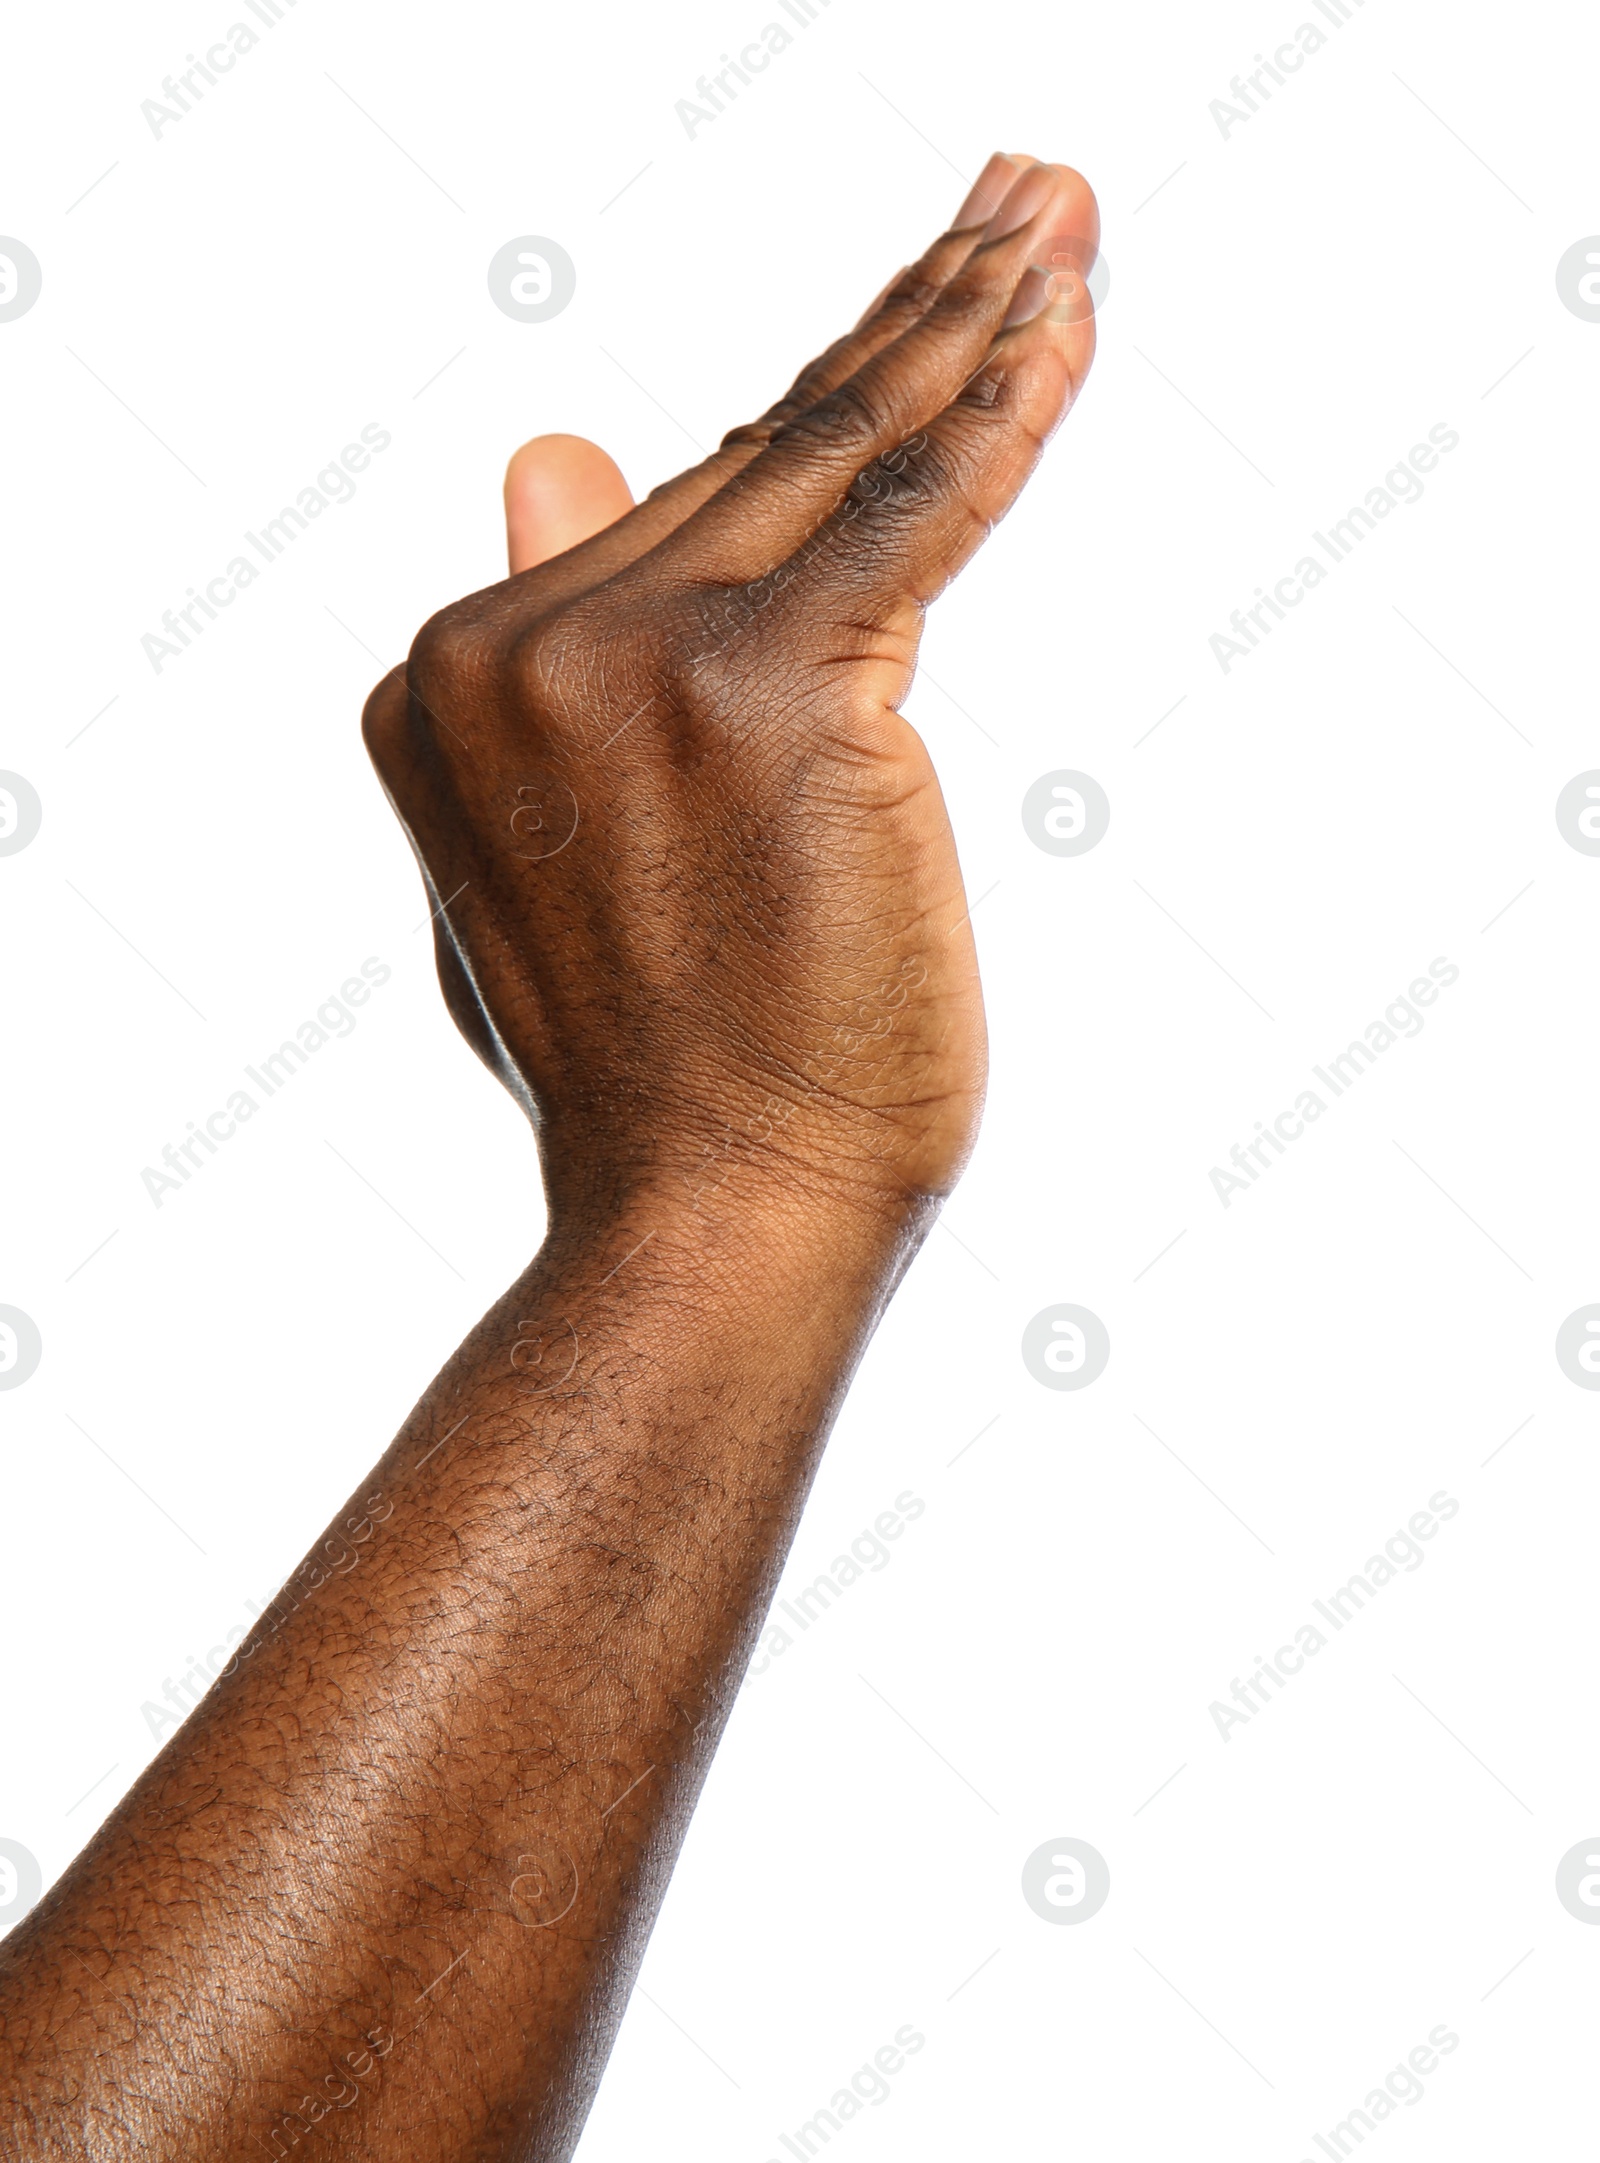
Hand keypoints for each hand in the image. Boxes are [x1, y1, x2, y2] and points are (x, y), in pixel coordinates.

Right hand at [363, 154, 1097, 1240]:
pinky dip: (1009, 407)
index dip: (815, 400)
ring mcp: (636, 658)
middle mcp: (521, 639)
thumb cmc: (653, 1082)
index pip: (678, 505)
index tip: (919, 307)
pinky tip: (1074, 313)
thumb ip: (543, 662)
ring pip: (843, 448)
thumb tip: (551, 440)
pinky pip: (920, 510)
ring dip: (973, 312)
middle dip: (914, 308)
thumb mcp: (540, 857)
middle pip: (765, 445)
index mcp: (450, 674)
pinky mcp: (776, 690)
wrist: (708, 1225)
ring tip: (1063, 213)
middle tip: (1026, 199)